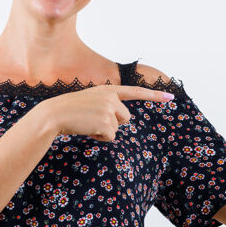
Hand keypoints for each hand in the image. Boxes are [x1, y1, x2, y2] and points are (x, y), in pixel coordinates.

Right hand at [40, 85, 173, 141]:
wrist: (54, 114)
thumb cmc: (70, 110)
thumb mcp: (91, 99)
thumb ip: (108, 103)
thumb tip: (122, 118)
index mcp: (108, 89)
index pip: (135, 91)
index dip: (154, 95)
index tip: (171, 97)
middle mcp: (111, 97)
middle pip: (126, 118)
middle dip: (112, 122)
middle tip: (92, 119)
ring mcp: (109, 109)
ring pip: (118, 127)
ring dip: (105, 130)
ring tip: (88, 123)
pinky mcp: (106, 122)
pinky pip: (110, 137)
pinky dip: (99, 137)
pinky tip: (87, 129)